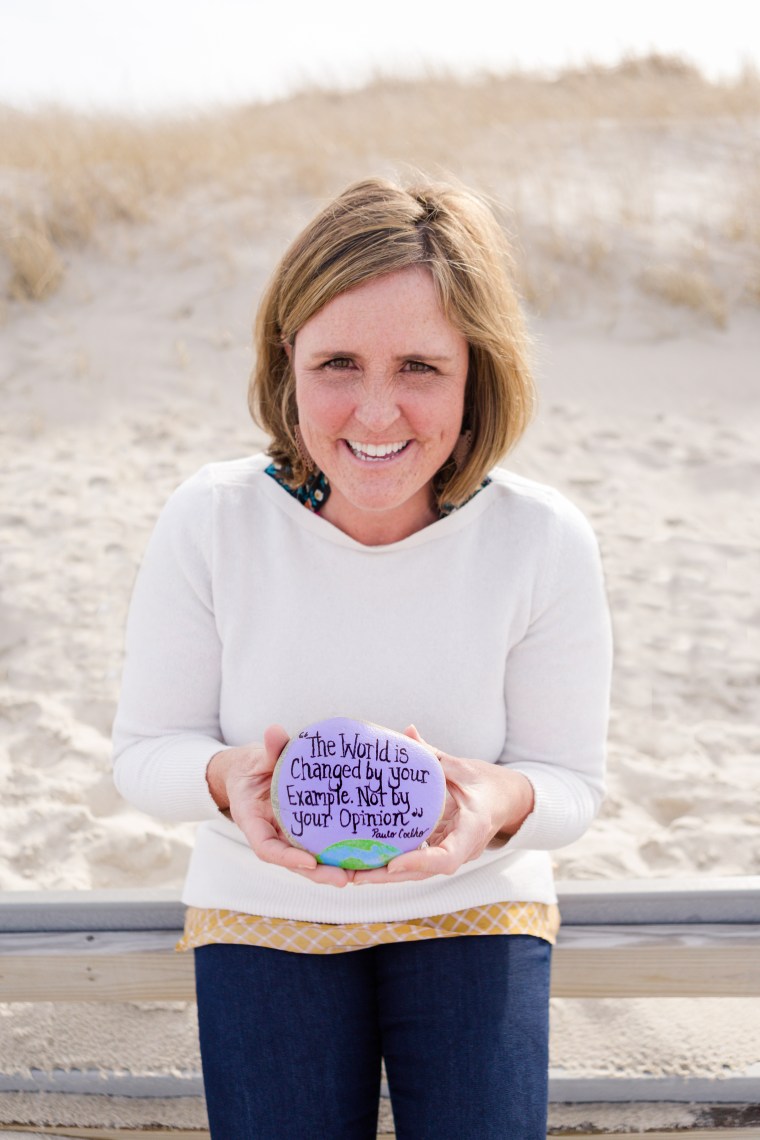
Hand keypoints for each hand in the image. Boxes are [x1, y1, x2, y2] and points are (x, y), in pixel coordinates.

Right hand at [206, 726, 353, 887]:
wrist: (250, 772)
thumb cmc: (251, 767)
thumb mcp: (256, 758)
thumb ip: (268, 750)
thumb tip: (276, 731)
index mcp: (254, 823)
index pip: (267, 849)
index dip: (287, 858)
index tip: (309, 862)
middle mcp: (272, 835)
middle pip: (295, 862)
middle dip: (319, 874)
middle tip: (344, 879)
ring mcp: (288, 835)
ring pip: (310, 860)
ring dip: (333, 869)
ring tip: (360, 874)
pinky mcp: (305, 831)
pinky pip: (321, 844)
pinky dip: (338, 852)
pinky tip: (363, 855)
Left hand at [355, 726, 534, 884]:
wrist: (509, 801)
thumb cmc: (489, 784)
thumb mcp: (464, 768)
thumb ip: (435, 756)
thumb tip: (408, 732)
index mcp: (471, 831)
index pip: (447, 858)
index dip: (419, 862)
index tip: (393, 864)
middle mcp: (461, 850)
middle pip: (423, 872)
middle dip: (388, 876)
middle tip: (354, 876)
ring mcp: (450, 853)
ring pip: (417, 871)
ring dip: (384, 874)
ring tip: (351, 872)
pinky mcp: (440, 850)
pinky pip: (415, 860)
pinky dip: (391, 862)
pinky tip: (364, 858)